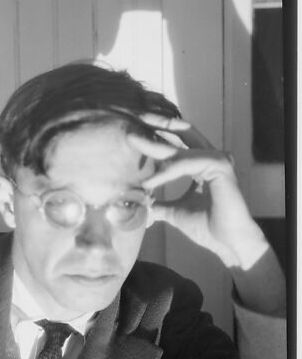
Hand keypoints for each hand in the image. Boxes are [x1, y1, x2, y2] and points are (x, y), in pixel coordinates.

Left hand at [127, 113, 268, 269]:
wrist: (227, 242)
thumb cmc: (207, 227)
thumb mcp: (175, 211)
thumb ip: (159, 204)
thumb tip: (140, 203)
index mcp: (203, 162)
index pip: (180, 139)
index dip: (159, 130)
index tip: (134, 129)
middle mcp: (211, 156)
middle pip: (182, 130)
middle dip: (157, 121)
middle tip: (135, 116)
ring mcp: (217, 159)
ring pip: (179, 147)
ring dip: (154, 145)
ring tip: (132, 140)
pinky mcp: (220, 166)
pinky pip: (185, 164)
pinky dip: (166, 172)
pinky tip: (149, 182)